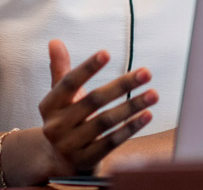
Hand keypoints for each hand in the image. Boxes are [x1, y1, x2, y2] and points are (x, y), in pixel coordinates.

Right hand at [36, 40, 155, 175]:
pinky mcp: (86, 161)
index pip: (69, 83)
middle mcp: (56, 126)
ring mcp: (70, 145)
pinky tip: (147, 116)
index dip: (87, 68)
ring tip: (153, 93)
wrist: (57, 161)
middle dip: (122, 85)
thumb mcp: (59, 97)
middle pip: (93, 101)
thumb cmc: (64, 120)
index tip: (106, 53)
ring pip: (105, 122)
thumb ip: (60, 70)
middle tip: (146, 72)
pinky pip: (111, 142)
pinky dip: (130, 128)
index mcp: (49, 105)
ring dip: (132, 106)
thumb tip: (55, 41)